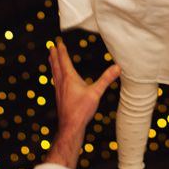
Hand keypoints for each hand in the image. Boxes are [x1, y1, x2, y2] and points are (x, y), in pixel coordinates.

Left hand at [46, 38, 120, 168]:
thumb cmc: (82, 110)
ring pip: (55, 73)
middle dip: (54, 55)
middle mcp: (62, 83)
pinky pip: (56, 82)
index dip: (61, 50)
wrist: (70, 127)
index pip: (64, 60)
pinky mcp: (59, 98)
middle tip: (51, 46)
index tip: (58, 42)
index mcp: (69, 78)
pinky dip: (55, 75)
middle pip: (56, 65)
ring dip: (53, 64)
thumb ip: (106, 79)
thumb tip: (118, 67)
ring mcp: (59, 90)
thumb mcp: (96, 93)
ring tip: (51, 58)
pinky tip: (57, 79)